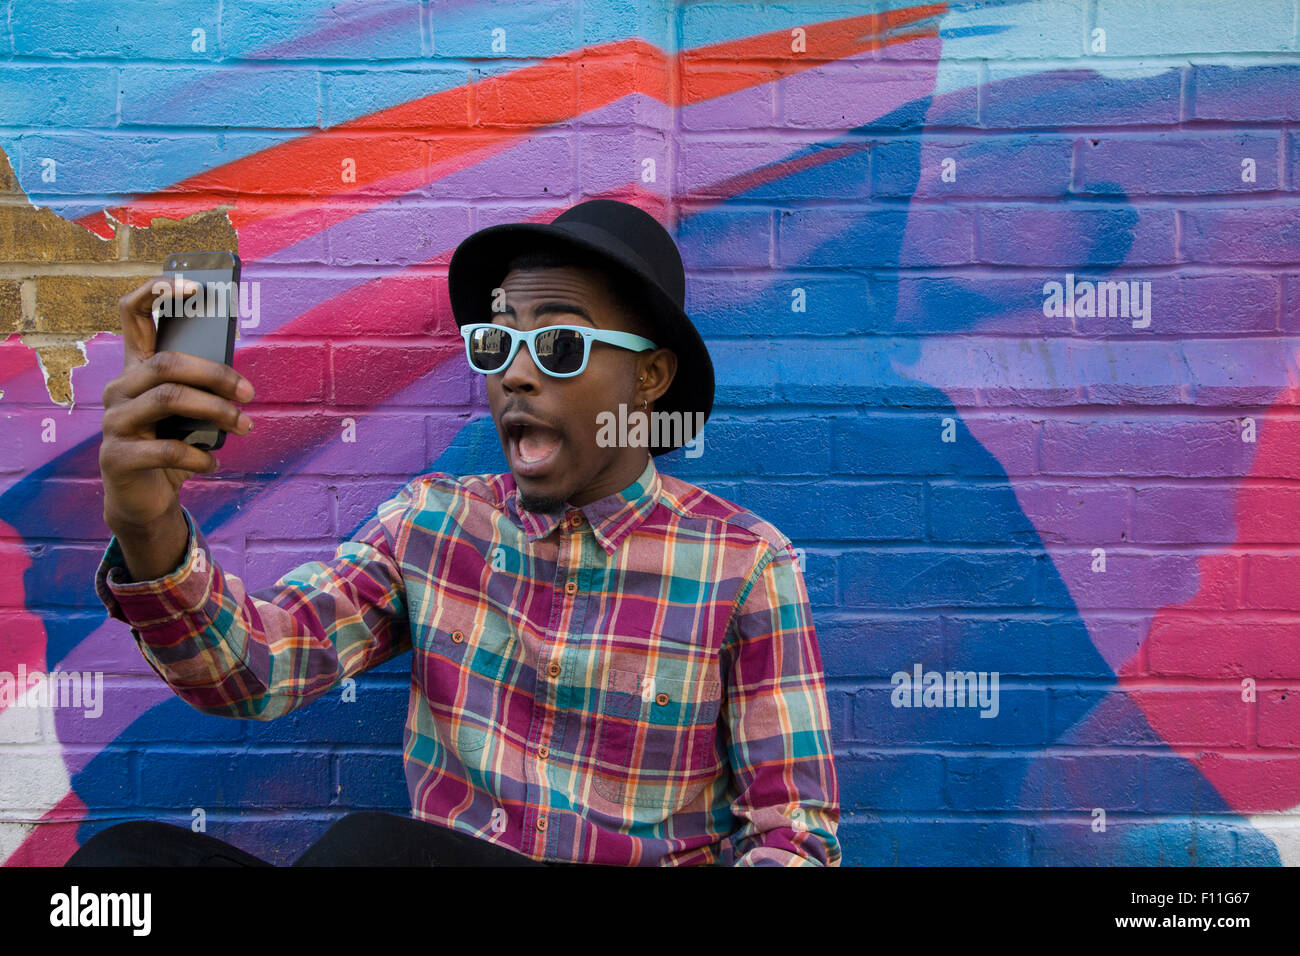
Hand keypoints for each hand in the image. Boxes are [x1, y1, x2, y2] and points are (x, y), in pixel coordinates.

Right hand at [98, 275, 253, 576]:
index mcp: (136, 369)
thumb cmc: (172, 446)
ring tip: (244, 426)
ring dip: (216, 412)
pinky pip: (167, 449)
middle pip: (166, 362)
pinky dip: (200, 456)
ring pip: (168, 399)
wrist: (144, 500)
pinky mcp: (117, 457)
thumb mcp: (188, 414)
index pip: (131, 314)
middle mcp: (119, 389)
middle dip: (216, 375)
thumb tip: (238, 378)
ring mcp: (113, 422)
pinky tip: (213, 462)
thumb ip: (201, 388)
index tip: (194, 286)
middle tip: (249, 394)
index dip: (157, 292)